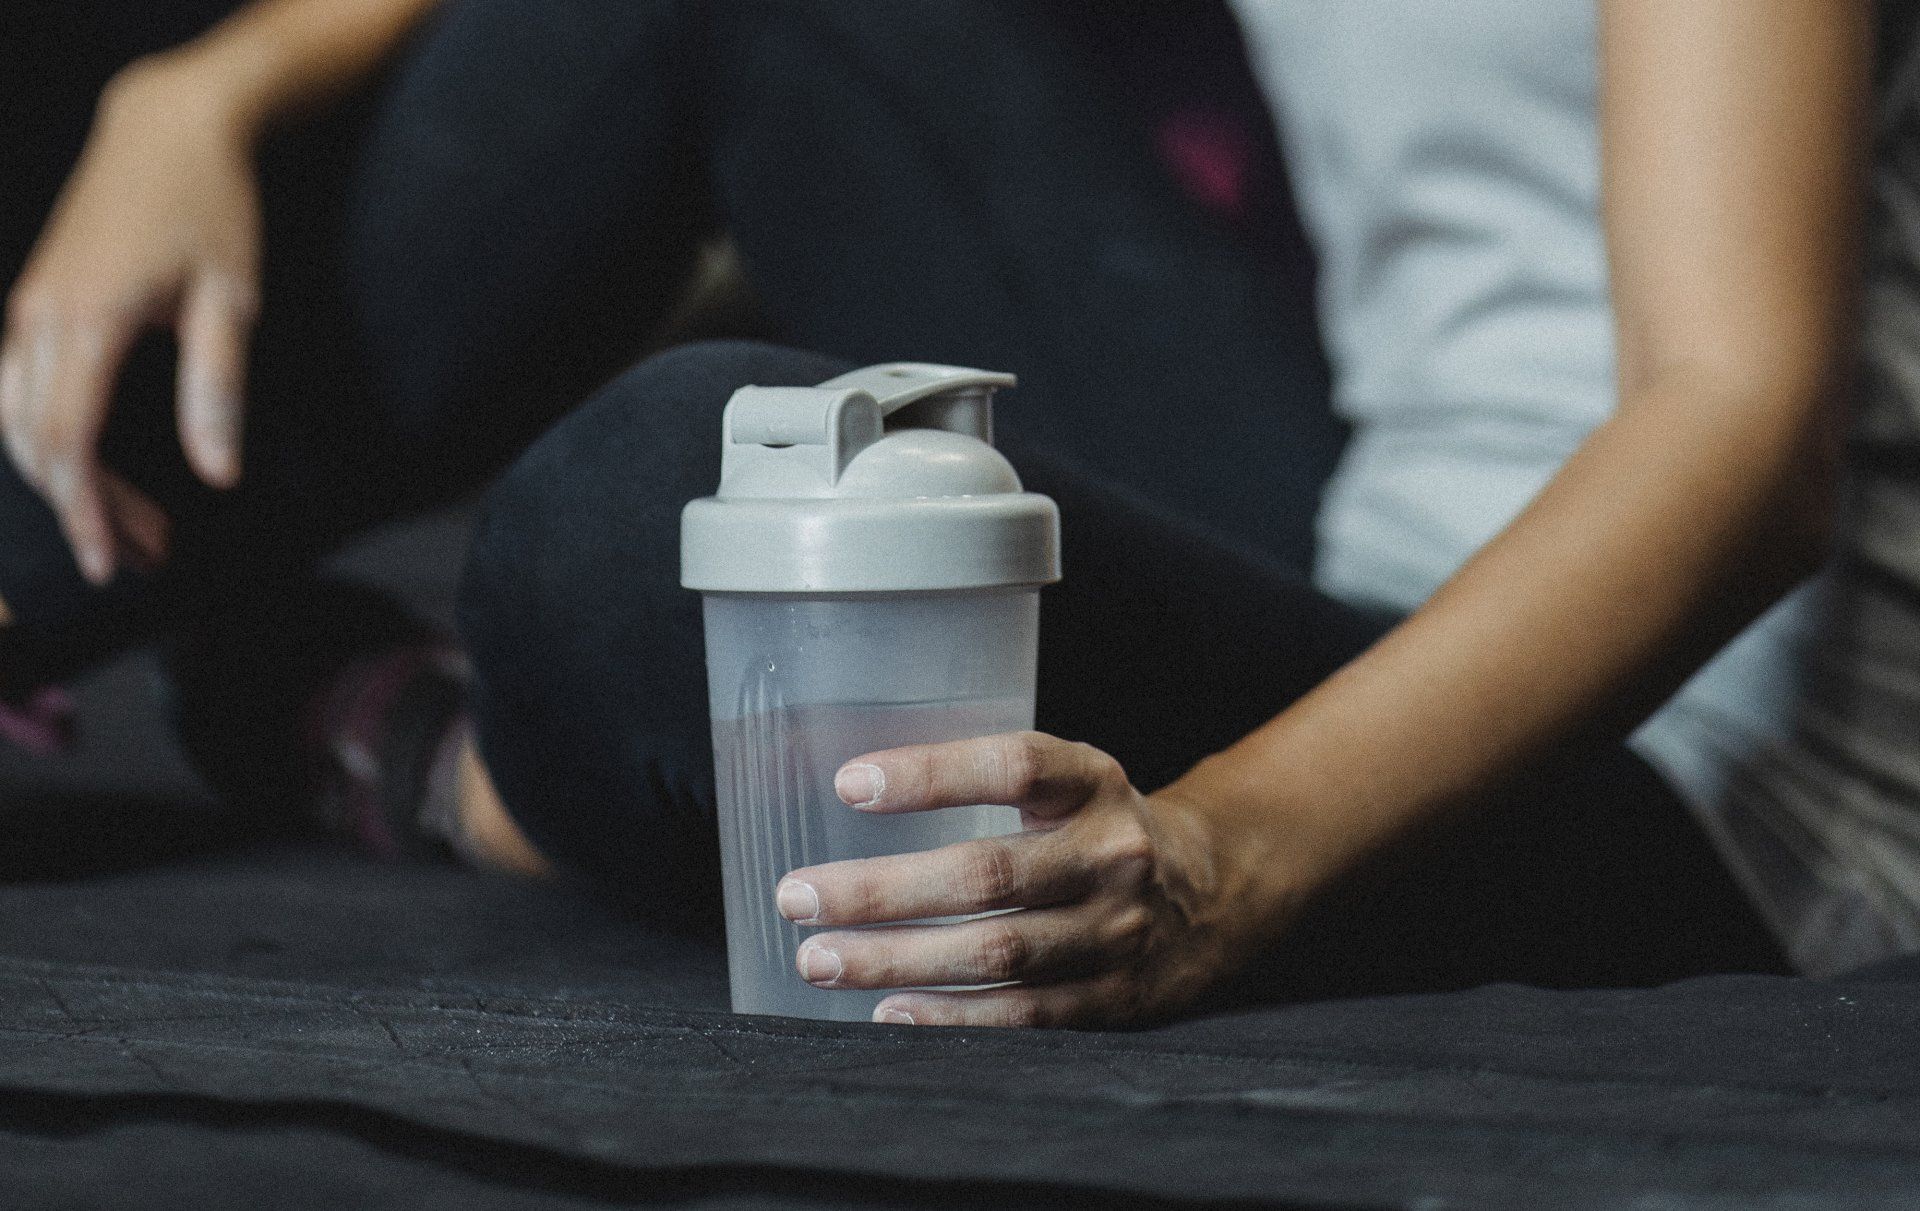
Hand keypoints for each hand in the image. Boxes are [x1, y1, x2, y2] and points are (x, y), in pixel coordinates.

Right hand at [1, 53, 262, 584]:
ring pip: (18, 422)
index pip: (70, 446)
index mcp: (87, 322)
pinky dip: (53, 440)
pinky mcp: (34, 300)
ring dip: (70, 481)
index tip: (116, 564)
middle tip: (148, 557)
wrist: (168, 125)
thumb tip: (218, 474)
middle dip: (88, 511)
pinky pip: (19, 390)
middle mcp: (39, 318)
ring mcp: (26, 307)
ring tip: (139, 525)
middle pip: (37, 446)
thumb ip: (216, 388)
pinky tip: (101, 468)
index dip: (88, 514)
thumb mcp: (231, 300)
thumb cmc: (211, 206)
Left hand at [774, 731, 1325, 1028]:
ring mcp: (1117, 931)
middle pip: (989, 874)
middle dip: (881, 891)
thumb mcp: (1062, 781)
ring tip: (820, 959)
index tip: (849, 785)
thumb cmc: (1095, 829)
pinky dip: (950, 1017)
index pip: (1013, 766)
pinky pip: (1023, 1014)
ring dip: (897, 960)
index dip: (931, 775)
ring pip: (997, 952)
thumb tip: (840, 795)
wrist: (1215, 891)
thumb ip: (977, 783)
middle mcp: (1112, 853)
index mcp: (1092, 782)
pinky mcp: (1114, 998)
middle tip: (797, 896)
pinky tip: (888, 1011)